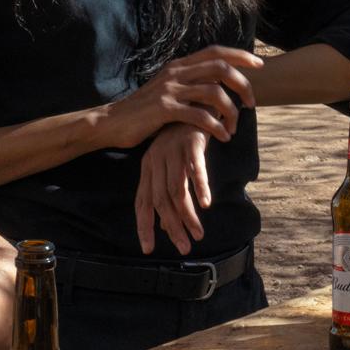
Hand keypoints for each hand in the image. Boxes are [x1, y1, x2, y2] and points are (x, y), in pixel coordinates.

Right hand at [100, 47, 264, 148]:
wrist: (112, 122)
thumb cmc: (144, 110)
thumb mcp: (168, 89)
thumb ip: (189, 83)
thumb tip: (217, 84)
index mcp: (179, 66)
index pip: (215, 51)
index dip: (240, 55)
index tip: (259, 65)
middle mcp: (176, 73)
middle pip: (220, 69)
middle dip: (243, 85)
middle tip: (251, 103)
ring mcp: (170, 90)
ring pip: (213, 93)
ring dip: (230, 111)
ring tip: (234, 127)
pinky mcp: (164, 110)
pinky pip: (199, 115)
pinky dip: (216, 126)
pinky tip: (222, 137)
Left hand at [135, 124, 211, 255]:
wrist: (197, 101)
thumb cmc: (185, 136)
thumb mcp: (172, 162)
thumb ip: (169, 188)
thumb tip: (170, 221)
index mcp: (149, 168)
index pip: (143, 203)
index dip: (145, 226)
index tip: (149, 248)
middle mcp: (156, 161)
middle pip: (160, 201)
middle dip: (172, 227)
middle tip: (184, 247)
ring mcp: (172, 152)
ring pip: (176, 190)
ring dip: (188, 215)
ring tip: (198, 233)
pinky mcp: (191, 143)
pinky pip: (195, 168)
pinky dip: (201, 187)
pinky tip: (207, 203)